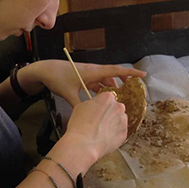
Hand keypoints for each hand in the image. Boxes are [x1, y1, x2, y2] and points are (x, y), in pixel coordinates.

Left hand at [25, 60, 145, 106]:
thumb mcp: (69, 94)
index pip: (115, 71)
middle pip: (113, 74)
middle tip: (133, 88)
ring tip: (117, 97)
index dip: (130, 72)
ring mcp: (89, 73)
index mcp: (93, 72)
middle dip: (124, 80)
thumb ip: (80, 105)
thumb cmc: (58, 79)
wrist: (45, 70)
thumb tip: (88, 117)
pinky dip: (102, 89)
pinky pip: (98, 82)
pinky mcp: (84, 77)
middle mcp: (93, 71)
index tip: (142, 74)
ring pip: (105, 79)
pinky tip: (102, 98)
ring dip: (112, 86)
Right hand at [61, 92, 127, 161]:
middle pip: (115, 108)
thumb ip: (92, 103)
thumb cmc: (79, 126)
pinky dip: (114, 134)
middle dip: (108, 113)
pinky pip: (120, 131)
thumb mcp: (80, 106)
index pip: (107, 98)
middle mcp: (118, 107)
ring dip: (112, 123)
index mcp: (108, 98)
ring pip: (119, 119)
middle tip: (98, 121)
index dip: (101, 105)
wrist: (84, 145)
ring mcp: (123, 121)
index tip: (97, 110)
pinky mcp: (124, 134)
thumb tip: (95, 106)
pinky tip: (104, 137)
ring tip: (101, 131)